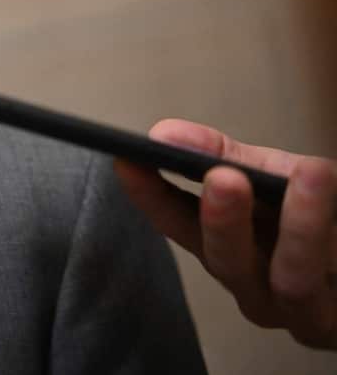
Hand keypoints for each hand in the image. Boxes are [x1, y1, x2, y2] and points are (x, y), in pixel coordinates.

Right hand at [114, 119, 336, 349]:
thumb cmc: (317, 216)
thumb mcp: (269, 177)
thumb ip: (221, 156)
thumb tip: (165, 134)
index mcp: (224, 250)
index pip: (175, 223)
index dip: (150, 195)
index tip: (128, 160)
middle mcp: (254, 288)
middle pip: (226, 262)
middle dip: (223, 221)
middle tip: (223, 178)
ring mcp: (302, 310)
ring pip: (292, 280)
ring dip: (302, 226)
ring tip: (312, 171)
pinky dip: (335, 226)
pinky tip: (329, 182)